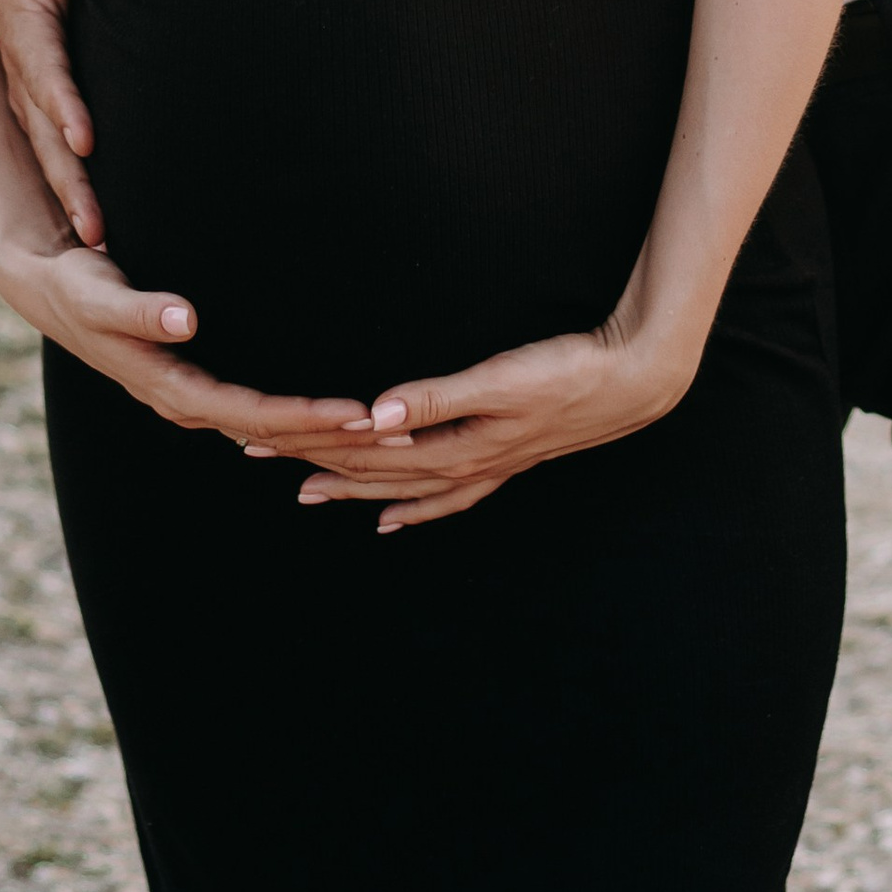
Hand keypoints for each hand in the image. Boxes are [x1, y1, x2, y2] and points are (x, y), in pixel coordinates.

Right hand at [0, 0, 103, 247]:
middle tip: (97, 228)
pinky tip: (102, 233)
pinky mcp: (43, 116)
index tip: (86, 139)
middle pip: (48, 137)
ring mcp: (30, 103)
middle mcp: (24, 79)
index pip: (47, 76)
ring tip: (101, 243)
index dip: (65, 108)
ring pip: (51, 158)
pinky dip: (74, 195)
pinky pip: (58, 159)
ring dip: (72, 200)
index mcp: (25, 35)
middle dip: (70, 182)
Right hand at [0, 233, 386, 451]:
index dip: (300, 417)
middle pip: (268, 430)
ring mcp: (191, 396)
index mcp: (168, 386)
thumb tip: (186, 317)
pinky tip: (332, 423)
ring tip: (382, 431)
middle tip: (394, 432)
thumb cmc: (77, 286)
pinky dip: (297, 421)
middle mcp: (184, 400)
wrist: (50, 291)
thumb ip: (140, 307)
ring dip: (321, 433)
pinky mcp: (197, 384)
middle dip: (328, 435)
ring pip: (266, 428)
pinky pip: (256, 414)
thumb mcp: (98, 292)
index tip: (351, 415)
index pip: (247, 412)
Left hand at [246, 323, 702, 534]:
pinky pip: (448, 498)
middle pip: (375, 475)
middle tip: (258, 457)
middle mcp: (464, 465)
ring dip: (355, 491)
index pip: (367, 453)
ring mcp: (486, 468)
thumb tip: (374, 416)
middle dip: (316, 467)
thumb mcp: (500, 380)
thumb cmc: (569, 372)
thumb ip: (436, 398)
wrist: (632, 381)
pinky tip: (396, 519)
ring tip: (309, 494)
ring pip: (405, 490)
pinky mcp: (505, 459)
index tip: (261, 437)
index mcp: (456, 446)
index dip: (313, 446)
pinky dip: (416, 509)